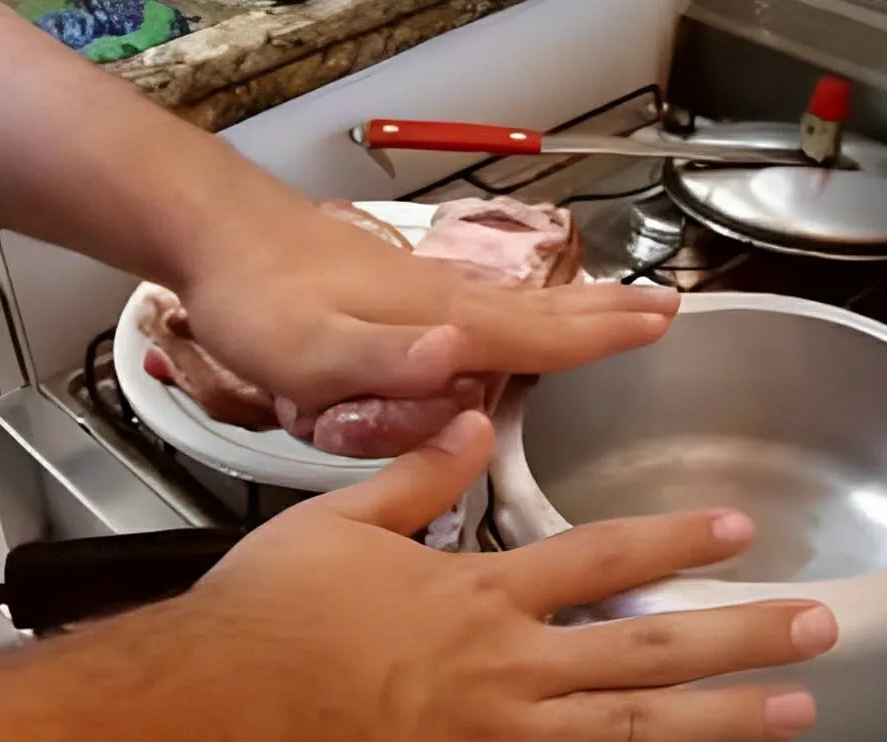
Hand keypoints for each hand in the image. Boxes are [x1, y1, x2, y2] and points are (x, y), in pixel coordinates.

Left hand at [176, 207, 679, 411]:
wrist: (220, 234)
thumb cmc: (262, 301)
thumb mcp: (309, 351)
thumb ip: (385, 362)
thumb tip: (458, 359)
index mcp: (442, 321)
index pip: (539, 333)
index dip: (603, 333)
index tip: (662, 322)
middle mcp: (447, 302)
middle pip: (545, 312)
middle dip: (609, 312)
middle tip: (667, 306)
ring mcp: (427, 291)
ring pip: (521, 306)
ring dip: (579, 309)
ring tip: (621, 310)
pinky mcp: (404, 291)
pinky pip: (490, 306)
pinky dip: (529, 311)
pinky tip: (525, 320)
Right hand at [182, 411, 838, 741]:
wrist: (215, 711)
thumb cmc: (269, 617)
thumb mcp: (336, 521)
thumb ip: (416, 473)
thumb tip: (472, 416)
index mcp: (478, 590)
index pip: (598, 555)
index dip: (673, 540)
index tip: (738, 530)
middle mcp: (508, 662)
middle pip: (644, 641)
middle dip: (738, 631)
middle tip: (817, 624)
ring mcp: (499, 739)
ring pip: (633, 726)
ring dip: (720, 718)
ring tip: (794, 712)